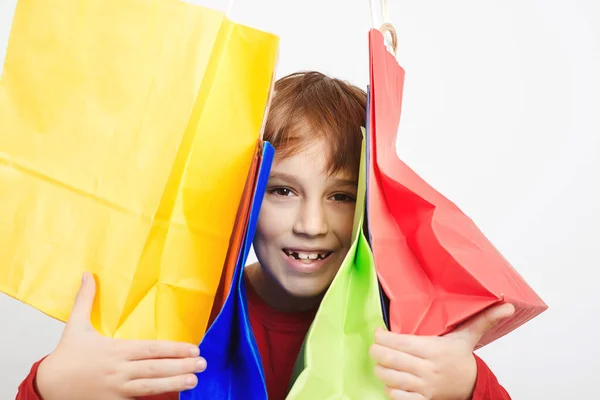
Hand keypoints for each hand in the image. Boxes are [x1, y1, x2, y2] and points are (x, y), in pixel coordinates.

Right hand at [36, 272, 206, 399]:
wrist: (46, 386)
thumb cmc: (65, 357)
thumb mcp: (75, 326)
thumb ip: (85, 300)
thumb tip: (87, 274)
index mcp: (115, 351)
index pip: (151, 350)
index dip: (174, 349)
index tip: (193, 348)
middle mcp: (119, 371)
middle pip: (156, 369)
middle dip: (182, 366)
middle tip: (203, 364)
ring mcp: (117, 390)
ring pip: (151, 388)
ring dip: (175, 383)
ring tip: (195, 380)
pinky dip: (155, 399)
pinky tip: (173, 396)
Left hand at [369, 303, 514, 399]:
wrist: (471, 387)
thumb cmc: (461, 357)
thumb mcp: (468, 336)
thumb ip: (483, 319)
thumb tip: (506, 305)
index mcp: (435, 350)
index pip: (400, 342)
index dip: (383, 337)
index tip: (379, 332)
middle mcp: (428, 369)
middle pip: (390, 359)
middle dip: (376, 352)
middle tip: (375, 346)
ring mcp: (424, 387)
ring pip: (390, 378)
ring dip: (380, 369)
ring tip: (381, 361)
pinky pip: (397, 397)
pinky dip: (389, 389)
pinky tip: (391, 379)